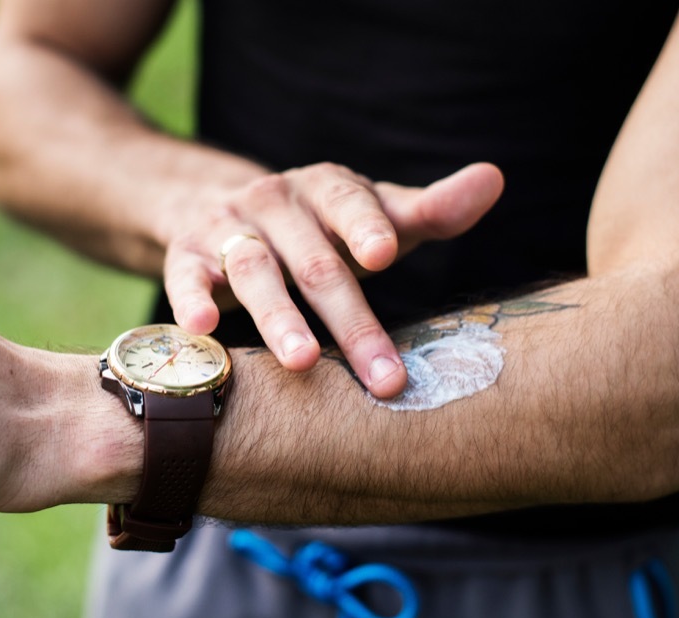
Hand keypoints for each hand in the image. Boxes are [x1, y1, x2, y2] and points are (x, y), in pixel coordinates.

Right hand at [161, 162, 503, 397]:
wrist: (211, 204)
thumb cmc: (316, 226)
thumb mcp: (370, 214)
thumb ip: (429, 209)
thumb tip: (493, 179)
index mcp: (326, 188)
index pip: (349, 203)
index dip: (365, 228)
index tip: (384, 256)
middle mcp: (274, 202)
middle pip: (314, 262)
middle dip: (349, 320)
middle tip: (382, 376)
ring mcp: (226, 227)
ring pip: (251, 271)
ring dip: (277, 317)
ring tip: (301, 363)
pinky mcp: (185, 255)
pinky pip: (184, 278)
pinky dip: (190, 300)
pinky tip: (203, 328)